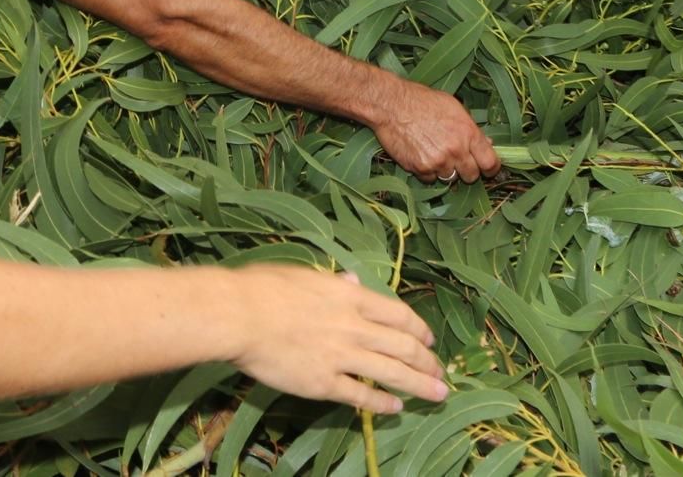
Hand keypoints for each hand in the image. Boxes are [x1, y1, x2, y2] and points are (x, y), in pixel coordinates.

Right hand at [223, 266, 447, 412]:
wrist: (240, 315)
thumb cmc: (265, 288)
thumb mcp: (306, 274)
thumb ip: (335, 282)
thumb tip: (354, 281)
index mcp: (351, 296)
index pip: (398, 314)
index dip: (418, 329)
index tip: (429, 340)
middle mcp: (355, 326)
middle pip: (403, 345)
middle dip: (427, 361)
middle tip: (442, 373)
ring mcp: (342, 356)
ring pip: (392, 372)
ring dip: (420, 384)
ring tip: (438, 394)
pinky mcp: (324, 383)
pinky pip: (362, 395)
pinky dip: (383, 402)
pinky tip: (397, 408)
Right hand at [370, 78, 500, 183]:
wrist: (391, 105)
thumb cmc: (422, 101)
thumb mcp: (453, 107)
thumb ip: (471, 128)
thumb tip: (486, 144)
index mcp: (468, 133)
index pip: (490, 162)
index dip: (491, 168)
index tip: (487, 169)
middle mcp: (456, 150)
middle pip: (472, 176)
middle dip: (467, 170)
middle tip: (457, 159)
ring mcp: (438, 162)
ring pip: (451, 178)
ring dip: (446, 170)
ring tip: (434, 152)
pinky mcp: (420, 168)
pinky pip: (431, 179)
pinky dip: (428, 171)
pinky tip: (421, 155)